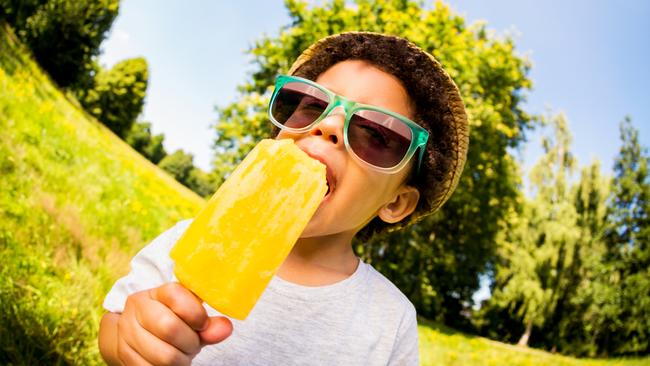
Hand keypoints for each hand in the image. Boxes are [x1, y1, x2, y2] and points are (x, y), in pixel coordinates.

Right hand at [113, 283, 232, 364]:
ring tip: (183, 354)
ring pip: (164, 355)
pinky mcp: (125, 356)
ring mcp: (127, 334)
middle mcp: (137, 310)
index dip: (196, 313)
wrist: (135, 334)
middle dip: (191, 341)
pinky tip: (172, 362)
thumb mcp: (190, 316)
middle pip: (169, 327)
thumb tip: (225, 329)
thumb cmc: (171, 321)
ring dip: (182, 360)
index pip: (176, 295)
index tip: (203, 323)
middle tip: (194, 344)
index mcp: (155, 293)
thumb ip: (208, 323)